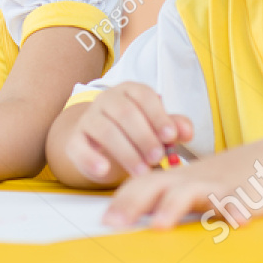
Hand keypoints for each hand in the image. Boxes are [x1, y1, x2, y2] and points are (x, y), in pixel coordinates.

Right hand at [65, 84, 193, 181]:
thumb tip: (187, 132)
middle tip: (158, 158)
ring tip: (142, 171)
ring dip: (126, 152)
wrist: (100, 146)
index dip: (158, 116)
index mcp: (129, 91)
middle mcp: (106, 100)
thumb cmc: (135, 134)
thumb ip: (173, 128)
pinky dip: (91, 158)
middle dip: (144, 137)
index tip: (171, 137)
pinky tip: (105, 169)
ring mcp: (88, 119)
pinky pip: (79, 147)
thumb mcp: (156, 129)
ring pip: (105, 130)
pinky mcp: (74, 140)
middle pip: (125, 113)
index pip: (143, 96)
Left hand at [104, 143, 262, 230]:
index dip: (122, 201)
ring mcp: (218, 187)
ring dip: (173, 207)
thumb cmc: (224, 178)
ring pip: (193, 193)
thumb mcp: (191, 184)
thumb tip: (129, 216)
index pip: (141, 184)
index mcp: (177, 178)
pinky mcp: (246, 196)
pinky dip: (238, 211)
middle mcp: (192, 180)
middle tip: (115, 224)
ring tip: (159, 225)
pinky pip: (241, 203)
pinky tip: (237, 221)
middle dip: (134, 204)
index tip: (104, 220)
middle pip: (157, 186)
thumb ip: (164, 196)